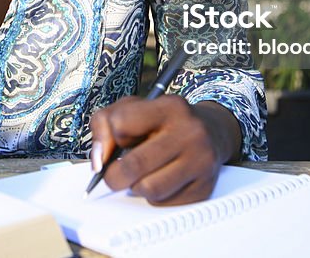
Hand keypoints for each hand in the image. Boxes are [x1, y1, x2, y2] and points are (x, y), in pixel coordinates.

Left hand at [89, 96, 242, 205]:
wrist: (211, 132)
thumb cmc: (163, 122)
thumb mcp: (132, 108)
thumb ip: (104, 125)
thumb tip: (98, 161)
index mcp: (169, 107)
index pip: (121, 125)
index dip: (110, 139)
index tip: (114, 144)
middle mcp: (189, 132)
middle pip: (134, 165)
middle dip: (114, 176)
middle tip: (114, 175)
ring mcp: (201, 160)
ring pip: (149, 189)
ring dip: (137, 187)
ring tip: (142, 176)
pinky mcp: (204, 186)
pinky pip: (166, 202)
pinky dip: (156, 197)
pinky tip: (161, 181)